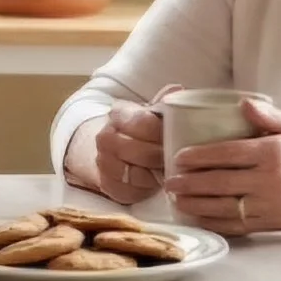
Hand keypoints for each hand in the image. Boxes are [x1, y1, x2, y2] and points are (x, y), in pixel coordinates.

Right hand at [89, 85, 178, 204]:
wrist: (114, 151)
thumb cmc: (141, 132)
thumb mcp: (151, 114)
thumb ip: (164, 104)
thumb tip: (177, 90)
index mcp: (118, 114)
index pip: (145, 124)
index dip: (163, 134)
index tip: (177, 139)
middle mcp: (105, 137)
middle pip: (142, 152)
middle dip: (162, 157)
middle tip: (175, 158)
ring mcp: (103, 161)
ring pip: (136, 174)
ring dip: (154, 174)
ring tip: (164, 169)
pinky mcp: (105, 183)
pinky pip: (130, 190)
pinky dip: (144, 188)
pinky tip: (150, 180)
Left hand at [164, 96, 280, 235]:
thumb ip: (267, 115)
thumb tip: (242, 102)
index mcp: (271, 152)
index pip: (226, 153)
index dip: (198, 157)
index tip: (179, 157)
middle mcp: (269, 180)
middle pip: (219, 182)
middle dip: (189, 183)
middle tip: (169, 181)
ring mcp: (270, 204)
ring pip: (224, 207)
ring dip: (196, 205)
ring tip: (177, 200)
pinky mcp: (272, 223)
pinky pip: (237, 225)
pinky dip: (215, 222)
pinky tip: (199, 217)